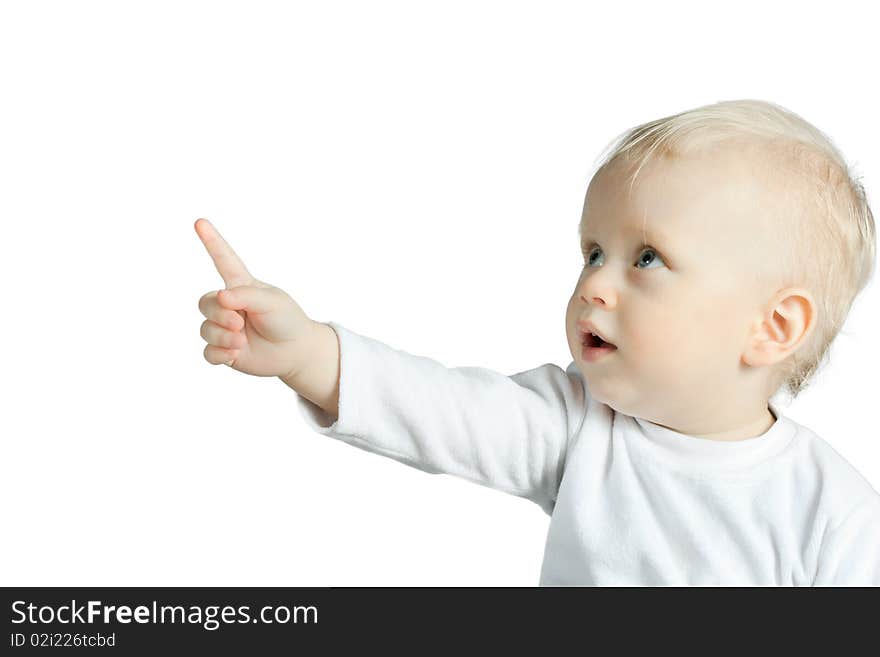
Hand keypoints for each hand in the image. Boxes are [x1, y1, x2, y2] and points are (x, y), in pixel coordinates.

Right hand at [194, 218, 315, 377]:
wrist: (297, 352)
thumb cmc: (287, 320)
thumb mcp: (272, 302)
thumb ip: (246, 296)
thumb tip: (220, 298)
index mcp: (242, 286)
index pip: (224, 260)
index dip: (212, 241)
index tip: (200, 222)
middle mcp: (230, 306)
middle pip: (205, 303)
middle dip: (218, 314)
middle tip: (237, 322)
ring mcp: (226, 329)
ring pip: (205, 329)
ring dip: (221, 336)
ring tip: (241, 341)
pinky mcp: (225, 351)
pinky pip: (208, 352)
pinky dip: (219, 354)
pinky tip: (234, 354)